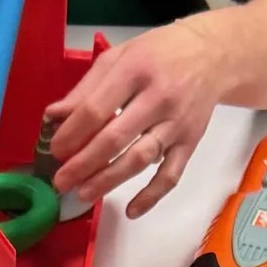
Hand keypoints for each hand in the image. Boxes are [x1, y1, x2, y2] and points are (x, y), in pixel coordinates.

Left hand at [43, 15, 233, 217]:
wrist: (212, 55)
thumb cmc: (158, 55)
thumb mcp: (120, 57)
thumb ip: (86, 88)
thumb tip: (53, 116)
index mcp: (134, 70)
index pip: (96, 108)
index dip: (72, 133)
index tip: (56, 150)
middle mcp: (157, 97)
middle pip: (115, 138)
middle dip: (84, 163)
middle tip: (62, 181)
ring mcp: (176, 123)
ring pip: (140, 158)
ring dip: (109, 180)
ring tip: (84, 194)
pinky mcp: (190, 142)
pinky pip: (171, 174)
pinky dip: (152, 196)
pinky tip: (132, 210)